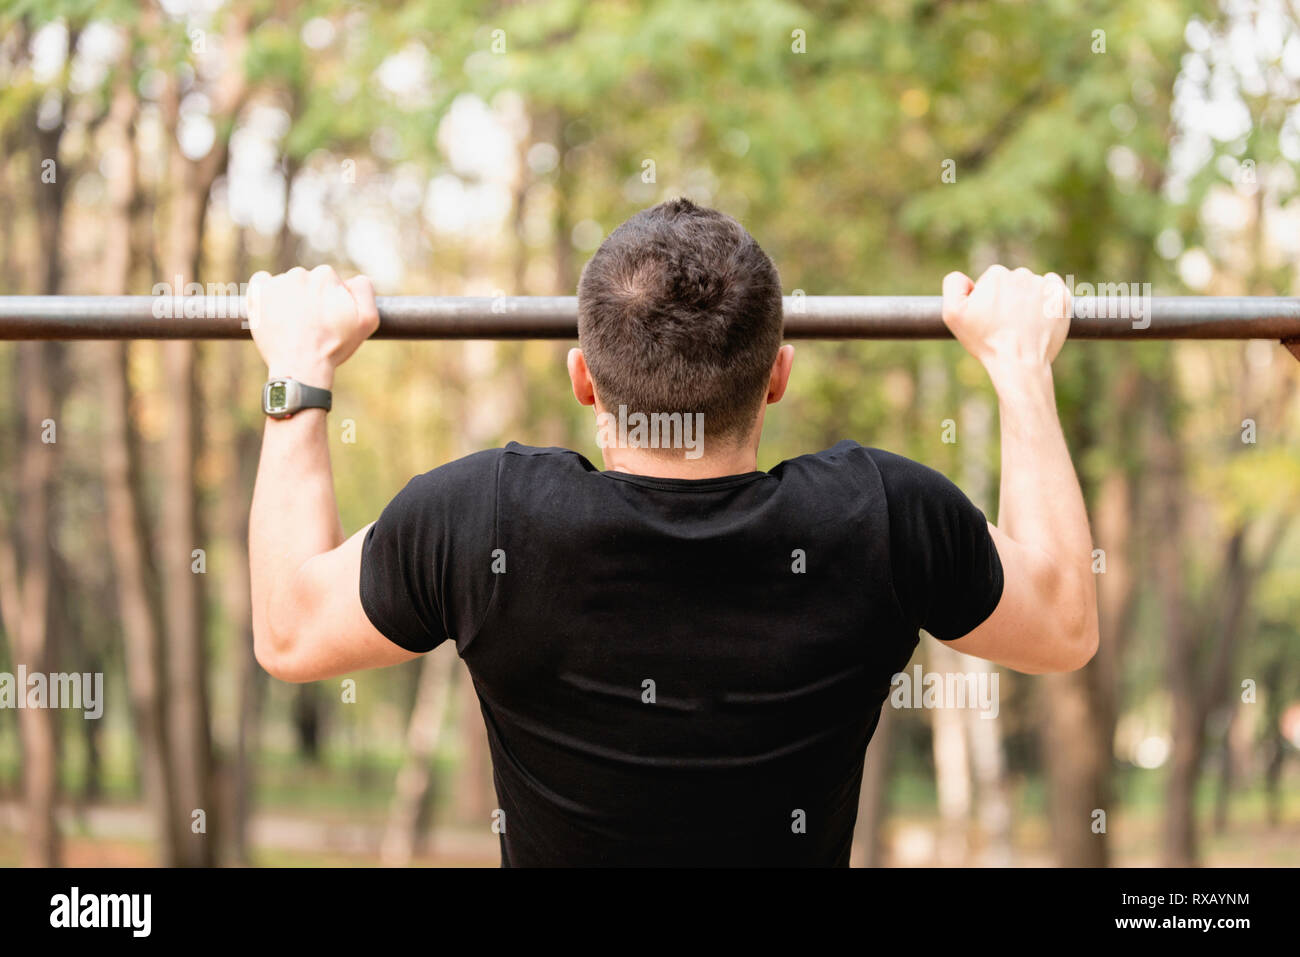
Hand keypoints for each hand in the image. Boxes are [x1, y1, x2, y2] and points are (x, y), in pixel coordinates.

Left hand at [246, 265, 379, 386]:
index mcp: (326, 276)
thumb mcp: (367, 320)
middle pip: (307, 282)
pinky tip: (272, 309)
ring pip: (286, 285)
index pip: (329, 282)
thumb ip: (365, 291)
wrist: (301, 366)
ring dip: (290, 299)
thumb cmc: (334, 346)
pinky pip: (260, 282)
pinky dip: (266, 292)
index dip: (331, 301)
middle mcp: (300, 273)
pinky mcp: (257, 293)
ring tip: (293, 325)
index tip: (328, 319)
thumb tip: (352, 279)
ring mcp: (276, 283)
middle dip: (310, 299)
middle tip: (311, 324)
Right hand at [941, 265, 1070, 370]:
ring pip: (1031, 288)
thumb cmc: (985, 340)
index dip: (986, 300)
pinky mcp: (1061, 297)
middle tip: (1004, 324)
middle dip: (1007, 299)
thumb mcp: (952, 314)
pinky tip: (1039, 315)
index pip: (989, 282)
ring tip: (1022, 325)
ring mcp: (1044, 286)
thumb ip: (952, 285)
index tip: (987, 318)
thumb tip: (964, 277)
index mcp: (996, 274)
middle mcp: (1022, 274)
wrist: (1019, 361)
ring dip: (1026, 301)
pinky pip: (1054, 288)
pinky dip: (1047, 298)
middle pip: (1011, 283)